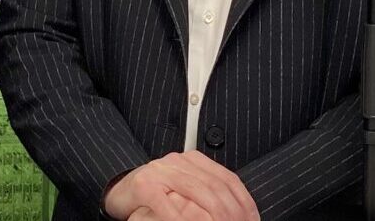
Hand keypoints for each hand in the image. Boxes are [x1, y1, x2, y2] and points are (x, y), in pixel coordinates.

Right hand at [104, 151, 259, 220]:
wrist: (121, 190)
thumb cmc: (156, 194)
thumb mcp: (187, 189)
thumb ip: (209, 192)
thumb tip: (241, 211)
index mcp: (194, 160)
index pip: (229, 179)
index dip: (245, 203)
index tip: (253, 220)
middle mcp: (179, 161)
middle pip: (216, 188)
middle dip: (233, 214)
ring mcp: (161, 171)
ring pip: (198, 194)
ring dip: (215, 219)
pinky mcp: (145, 185)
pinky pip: (168, 206)